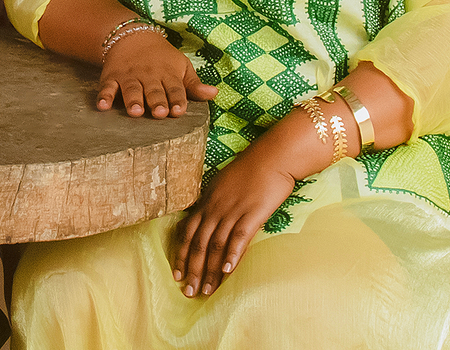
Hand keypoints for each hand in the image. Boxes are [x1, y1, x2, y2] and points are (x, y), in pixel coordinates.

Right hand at [96, 32, 217, 118]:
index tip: (179, 111)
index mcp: (168, 74)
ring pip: (132, 89)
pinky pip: (107, 87)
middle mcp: (149, 76)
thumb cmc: (162, 57)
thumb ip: (194, 84)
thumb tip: (214, 94)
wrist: (132, 36)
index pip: (175, 89)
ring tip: (135, 112)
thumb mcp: (181, 66)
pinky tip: (103, 106)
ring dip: (133, 100)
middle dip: (157, 101)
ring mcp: (130, 76)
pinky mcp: (112, 77)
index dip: (177, 100)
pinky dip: (104, 96)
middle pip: (154, 90)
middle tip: (159, 113)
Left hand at [174, 153, 299, 297]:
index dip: (180, 255)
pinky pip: (239, 238)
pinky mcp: (252, 214)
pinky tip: (228, 272)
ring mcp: (232, 211)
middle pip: (199, 244)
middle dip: (192, 270)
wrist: (273, 156)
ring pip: (216, 246)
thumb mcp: (222, 184)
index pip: (187, 233)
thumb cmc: (250, 169)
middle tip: (188, 292)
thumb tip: (205, 216)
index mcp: (206, 201)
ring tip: (207, 291)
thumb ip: (212, 202)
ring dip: (210, 271)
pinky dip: (232, 256)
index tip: (176, 273)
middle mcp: (215, 208)